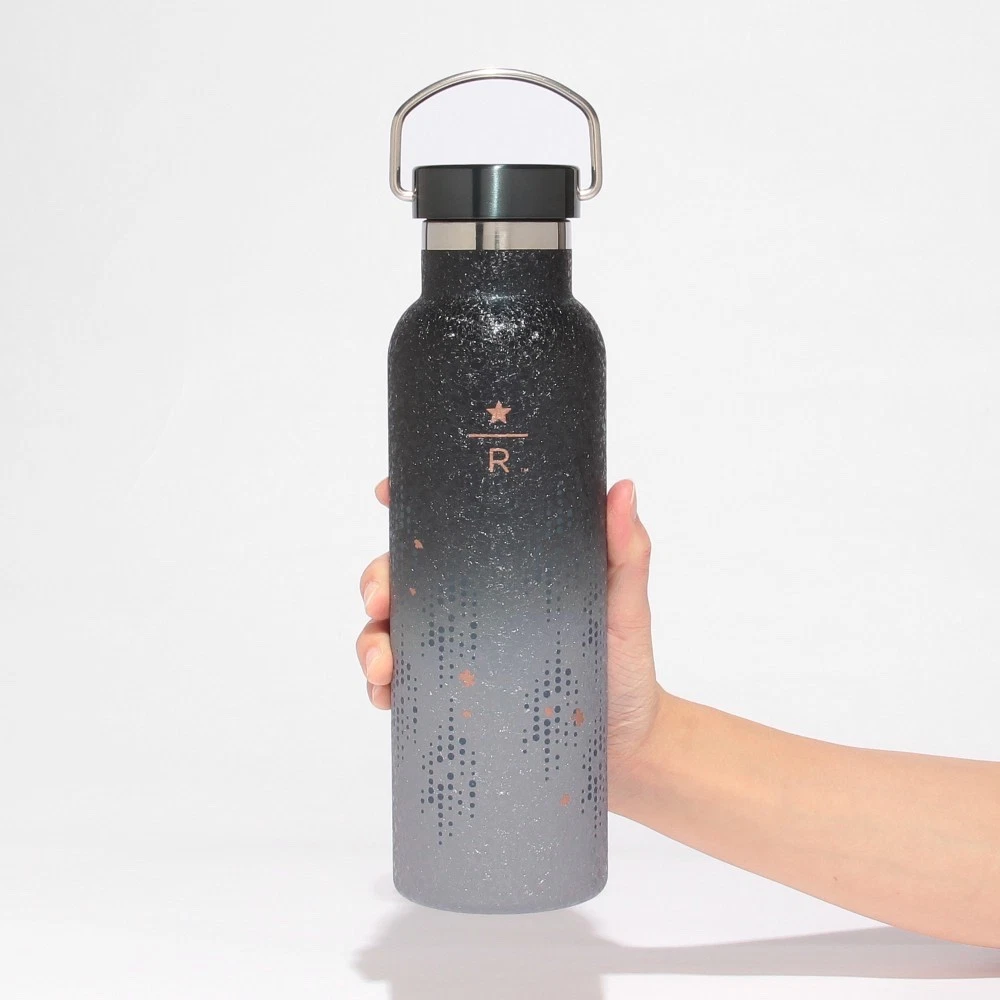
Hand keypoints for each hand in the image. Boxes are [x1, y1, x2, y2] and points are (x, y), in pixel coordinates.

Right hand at [355, 478, 667, 810]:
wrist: (628, 749)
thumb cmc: (626, 668)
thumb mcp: (626, 606)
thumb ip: (626, 550)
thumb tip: (623, 489)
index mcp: (504, 572)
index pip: (450, 531)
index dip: (411, 506)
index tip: (386, 494)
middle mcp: (471, 608)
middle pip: (405, 578)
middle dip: (376, 579)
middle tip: (379, 598)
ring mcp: (456, 654)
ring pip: (390, 632)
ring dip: (371, 641)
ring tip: (382, 664)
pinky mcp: (450, 700)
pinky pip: (402, 690)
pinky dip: (382, 690)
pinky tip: (387, 696)